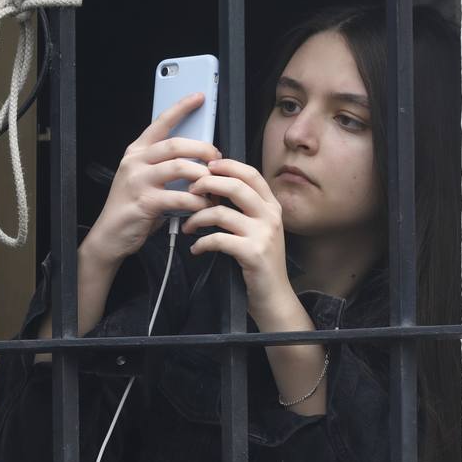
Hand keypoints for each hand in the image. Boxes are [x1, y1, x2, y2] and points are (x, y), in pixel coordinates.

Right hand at [82, 92, 220, 265]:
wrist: (110, 235)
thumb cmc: (133, 207)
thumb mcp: (146, 179)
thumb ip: (165, 166)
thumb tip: (198, 158)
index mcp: (136, 152)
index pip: (160, 122)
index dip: (181, 108)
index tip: (199, 96)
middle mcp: (135, 162)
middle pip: (176, 144)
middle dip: (203, 149)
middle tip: (217, 159)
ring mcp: (138, 181)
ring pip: (180, 168)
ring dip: (202, 176)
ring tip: (212, 186)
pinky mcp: (144, 202)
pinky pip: (180, 196)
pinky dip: (196, 201)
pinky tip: (202, 206)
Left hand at [182, 158, 296, 318]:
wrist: (274, 296)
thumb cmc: (259, 261)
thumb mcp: (259, 229)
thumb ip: (244, 209)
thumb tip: (213, 188)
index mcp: (271, 206)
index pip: (250, 174)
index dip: (227, 165)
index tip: (206, 166)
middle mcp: (270, 216)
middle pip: (235, 186)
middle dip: (207, 184)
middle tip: (190, 191)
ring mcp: (263, 234)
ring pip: (221, 212)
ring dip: (197, 218)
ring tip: (188, 226)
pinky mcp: (252, 253)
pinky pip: (217, 239)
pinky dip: (201, 243)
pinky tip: (196, 248)